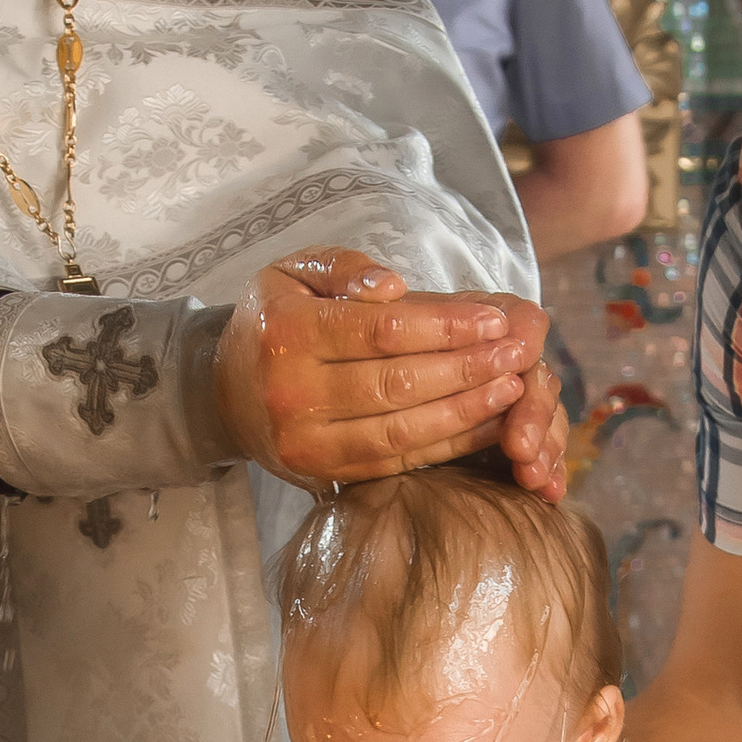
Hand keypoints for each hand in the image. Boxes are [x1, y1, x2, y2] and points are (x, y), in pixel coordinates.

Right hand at [214, 249, 567, 494]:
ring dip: (466, 412)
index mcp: (286, 334)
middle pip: (398, 384)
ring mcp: (306, 443)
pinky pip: (396, 462)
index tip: (494, 320)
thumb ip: (345, 267)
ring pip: (402, 431)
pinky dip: (447, 445)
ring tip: (513, 388)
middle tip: (518, 354)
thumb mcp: (292, 273)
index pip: (381, 332)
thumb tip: (393, 286)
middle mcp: (292, 394)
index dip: (446, 328)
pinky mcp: (324, 474)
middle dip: (468, 369)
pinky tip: (485, 424)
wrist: (223, 392)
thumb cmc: (274, 321)